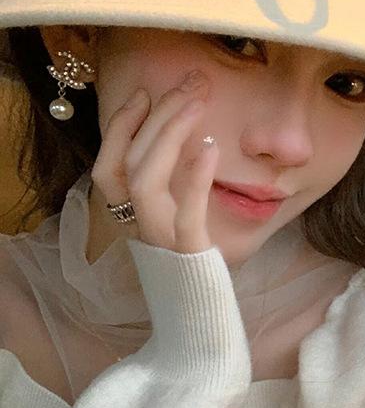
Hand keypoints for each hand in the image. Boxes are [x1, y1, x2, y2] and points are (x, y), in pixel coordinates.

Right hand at [91, 69, 219, 253]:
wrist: (202, 325)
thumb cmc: (195, 270)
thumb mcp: (178, 224)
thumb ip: (174, 191)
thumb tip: (191, 142)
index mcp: (131, 219)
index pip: (108, 166)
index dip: (122, 127)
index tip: (145, 92)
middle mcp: (137, 227)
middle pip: (130, 163)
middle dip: (158, 115)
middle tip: (191, 82)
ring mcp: (160, 240)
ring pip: (145, 180)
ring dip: (170, 134)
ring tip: (199, 102)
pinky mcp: (189, 255)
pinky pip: (186, 214)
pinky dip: (195, 178)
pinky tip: (212, 147)